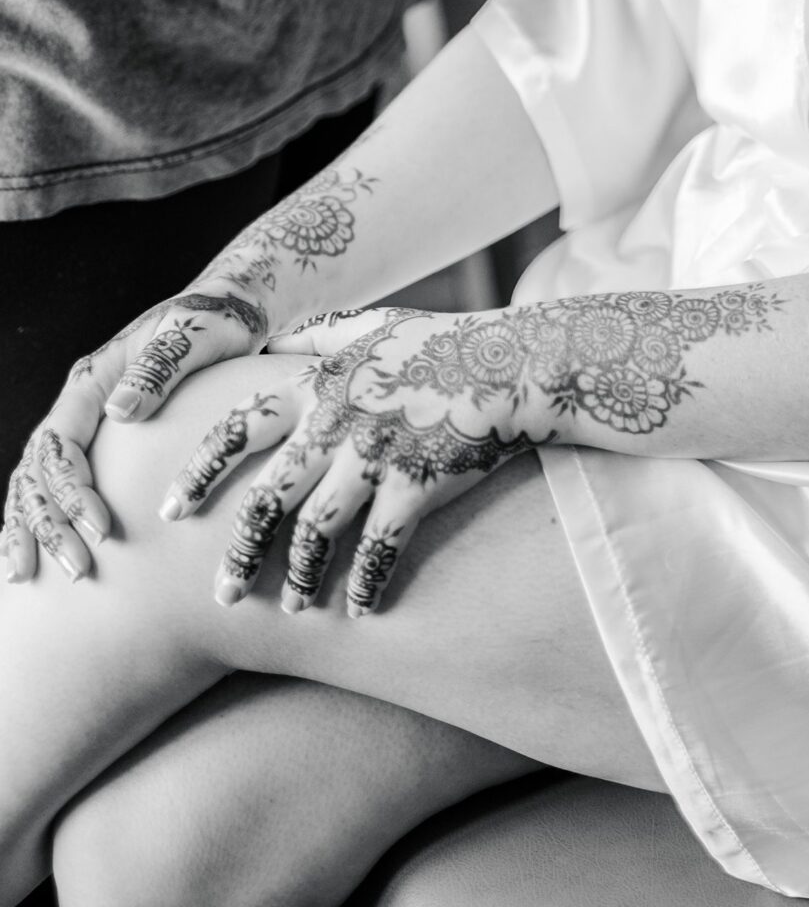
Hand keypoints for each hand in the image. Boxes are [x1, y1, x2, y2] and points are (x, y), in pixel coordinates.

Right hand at [3, 285, 268, 583]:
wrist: (233, 310)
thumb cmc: (216, 322)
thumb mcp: (195, 334)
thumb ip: (161, 365)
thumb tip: (120, 410)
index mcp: (94, 378)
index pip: (61, 442)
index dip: (73, 490)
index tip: (103, 530)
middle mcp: (80, 404)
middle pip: (39, 469)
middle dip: (50, 523)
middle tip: (79, 570)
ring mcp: (86, 424)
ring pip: (35, 482)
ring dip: (35, 529)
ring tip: (32, 578)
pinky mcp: (100, 443)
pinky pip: (51, 486)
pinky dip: (36, 520)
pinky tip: (31, 561)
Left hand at [163, 306, 537, 618]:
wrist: (511, 363)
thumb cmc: (442, 341)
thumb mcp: (375, 323)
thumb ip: (322, 332)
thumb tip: (277, 341)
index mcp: (317, 384)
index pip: (237, 428)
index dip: (199, 471)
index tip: (171, 509)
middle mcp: (336, 422)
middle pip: (267, 497)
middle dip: (239, 552)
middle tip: (222, 594)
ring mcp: (376, 455)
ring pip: (315, 532)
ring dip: (298, 577)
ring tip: (290, 608)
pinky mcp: (417, 484)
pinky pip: (378, 548)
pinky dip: (365, 584)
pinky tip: (359, 611)